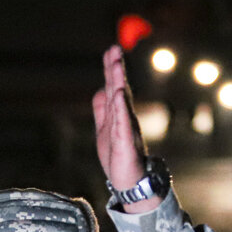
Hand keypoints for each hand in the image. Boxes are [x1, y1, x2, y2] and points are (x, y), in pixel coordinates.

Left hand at [92, 46, 158, 211]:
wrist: (130, 182)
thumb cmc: (118, 157)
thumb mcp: (105, 130)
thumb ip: (103, 110)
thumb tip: (101, 90)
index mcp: (117, 114)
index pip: (114, 87)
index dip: (111, 69)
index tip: (111, 50)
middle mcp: (124, 118)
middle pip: (118, 89)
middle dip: (115, 69)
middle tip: (114, 49)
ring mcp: (126, 129)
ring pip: (121, 103)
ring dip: (118, 83)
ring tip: (115, 65)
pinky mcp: (126, 143)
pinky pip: (122, 123)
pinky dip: (120, 108)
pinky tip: (117, 95)